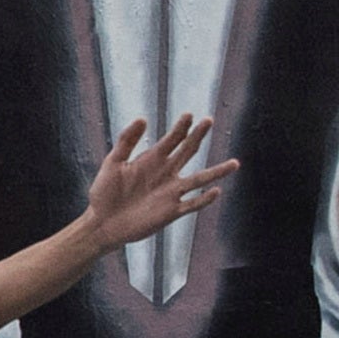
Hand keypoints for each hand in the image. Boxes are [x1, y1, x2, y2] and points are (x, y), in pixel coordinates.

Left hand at [75, 112, 242, 250]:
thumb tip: (143, 118)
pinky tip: (216, 191)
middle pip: (188, 152)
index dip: (181, 127)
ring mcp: (170, 192)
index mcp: (152, 159)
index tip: (189, 115)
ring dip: (217, 171)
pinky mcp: (171, 211)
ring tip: (235, 163)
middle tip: (209, 120)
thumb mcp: (113, 161)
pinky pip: (192, 204)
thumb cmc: (105, 191)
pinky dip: (204, 199)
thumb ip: (126, 141)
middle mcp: (166, 173)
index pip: (172, 139)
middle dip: (197, 136)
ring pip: (199, 179)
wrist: (102, 222)